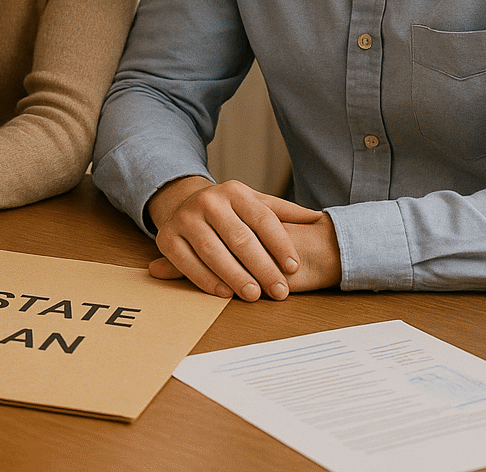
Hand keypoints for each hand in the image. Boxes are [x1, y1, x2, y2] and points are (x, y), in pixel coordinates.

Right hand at [146, 176, 339, 300]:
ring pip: (214, 252)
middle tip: (279, 290)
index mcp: (235, 191)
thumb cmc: (229, 211)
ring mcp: (185, 218)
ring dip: (236, 276)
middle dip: (262, 267)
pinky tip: (225, 293)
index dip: (280, 245)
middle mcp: (208, 201)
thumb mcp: (255, 204)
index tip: (294, 267)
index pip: (263, 219)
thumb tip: (318, 218)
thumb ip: (284, 212)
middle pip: (240, 238)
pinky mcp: (166, 237)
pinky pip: (187, 262)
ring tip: (254, 295)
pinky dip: (206, 280)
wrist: (183, 205)